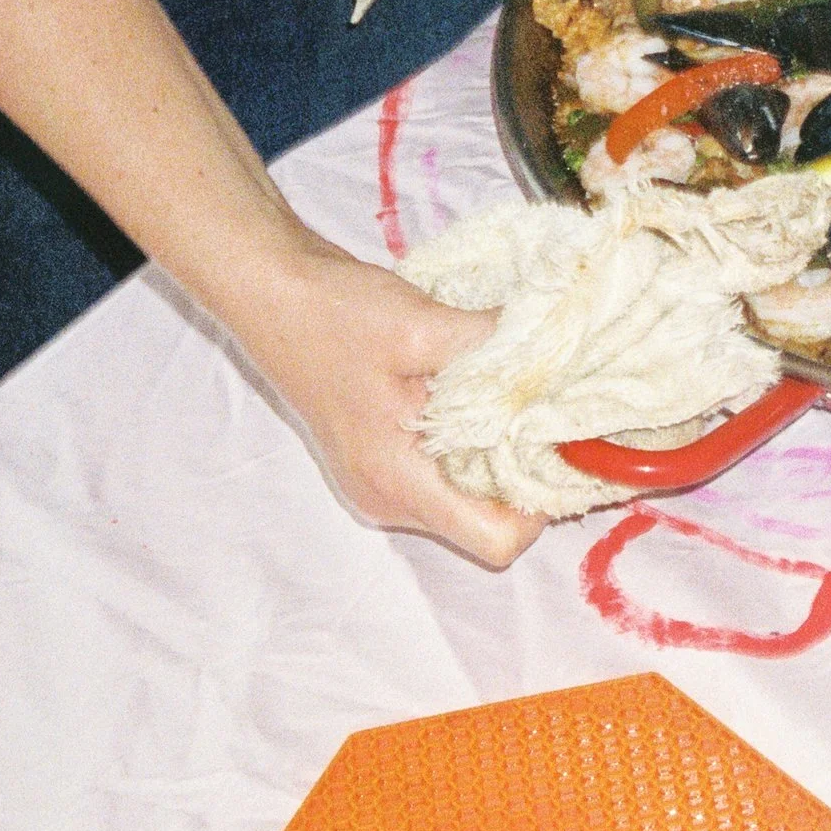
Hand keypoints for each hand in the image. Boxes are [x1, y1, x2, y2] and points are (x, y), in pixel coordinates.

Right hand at [231, 241, 543, 568]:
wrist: (270, 290)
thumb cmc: (332, 313)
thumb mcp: (421, 325)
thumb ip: (493, 349)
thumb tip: (560, 355)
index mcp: (397, 480)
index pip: (496, 541)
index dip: (538, 502)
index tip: (553, 444)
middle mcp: (389, 498)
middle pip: (487, 519)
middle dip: (523, 470)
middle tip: (544, 409)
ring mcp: (381, 483)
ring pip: (467, 493)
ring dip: (496, 451)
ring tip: (509, 394)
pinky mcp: (379, 460)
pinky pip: (444, 470)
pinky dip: (470, 440)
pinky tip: (475, 392)